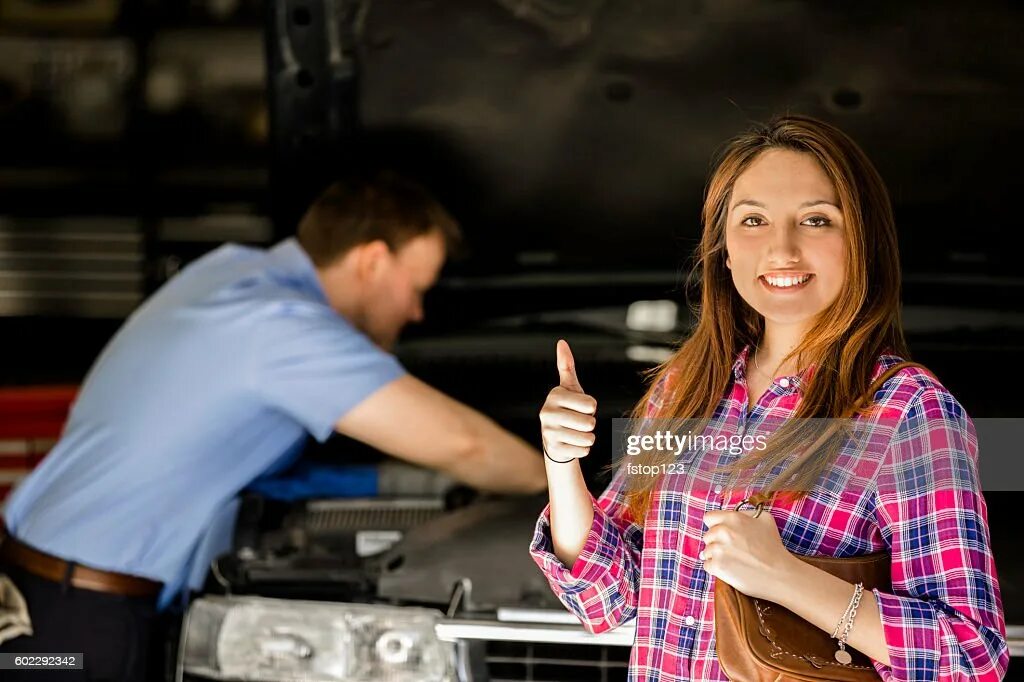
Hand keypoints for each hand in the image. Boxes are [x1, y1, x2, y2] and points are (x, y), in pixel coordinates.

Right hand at [538, 340, 597, 462]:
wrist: (555, 438)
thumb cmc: (567, 408)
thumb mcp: (569, 388)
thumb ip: (566, 366)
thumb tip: (561, 342)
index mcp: (555, 396)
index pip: (590, 404)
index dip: (590, 407)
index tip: (579, 407)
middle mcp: (548, 413)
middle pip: (590, 422)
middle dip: (590, 424)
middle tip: (578, 422)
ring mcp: (549, 432)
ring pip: (588, 438)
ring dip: (587, 437)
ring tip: (575, 433)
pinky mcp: (555, 449)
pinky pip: (583, 450)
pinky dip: (583, 449)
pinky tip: (572, 443)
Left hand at [701, 506, 795, 601]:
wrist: (779, 574)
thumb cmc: (773, 547)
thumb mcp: (765, 520)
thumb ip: (746, 513)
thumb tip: (733, 515)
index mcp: (732, 518)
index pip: (709, 517)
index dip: (716, 525)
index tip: (722, 533)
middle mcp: (722, 531)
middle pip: (707, 536)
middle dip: (717, 542)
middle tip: (733, 550)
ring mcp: (718, 549)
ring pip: (706, 551)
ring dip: (716, 556)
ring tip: (734, 561)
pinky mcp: (717, 566)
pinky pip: (707, 565)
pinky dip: (716, 569)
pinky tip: (731, 569)